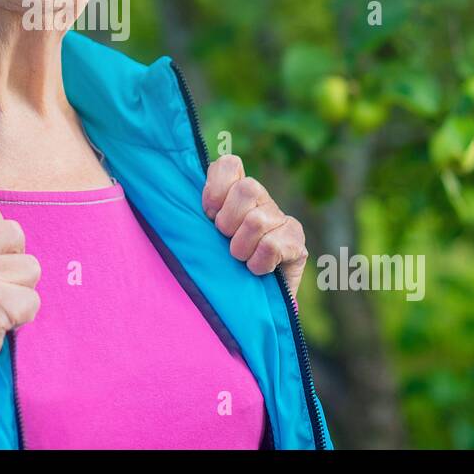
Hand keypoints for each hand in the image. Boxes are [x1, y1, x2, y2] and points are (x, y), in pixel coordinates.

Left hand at [201, 154, 309, 297]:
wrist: (247, 308)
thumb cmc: (216, 270)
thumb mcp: (198, 238)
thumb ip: (190, 215)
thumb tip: (175, 191)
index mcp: (235, 193)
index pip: (229, 164)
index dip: (215, 188)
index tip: (208, 214)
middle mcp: (262, 200)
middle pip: (247, 188)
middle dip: (228, 221)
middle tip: (225, 242)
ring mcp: (282, 220)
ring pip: (257, 220)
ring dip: (241, 248)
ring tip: (240, 260)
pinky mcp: (298, 243)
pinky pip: (273, 245)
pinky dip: (259, 262)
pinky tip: (258, 270)